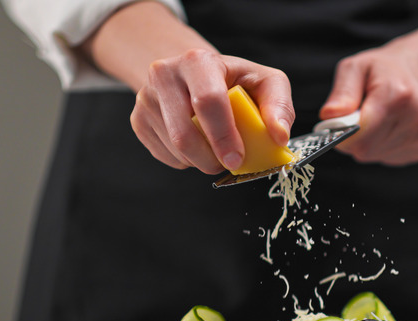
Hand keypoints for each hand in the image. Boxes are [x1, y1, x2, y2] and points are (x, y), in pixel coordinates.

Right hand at [79, 2, 294, 173]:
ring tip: (215, 146)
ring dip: (202, 161)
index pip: (208, 101)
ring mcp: (146, 98)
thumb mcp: (264, 81)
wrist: (193, 74)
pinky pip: (166, 157)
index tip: (237, 158)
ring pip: (176, 150)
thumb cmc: (234, 81)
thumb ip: (279, 105)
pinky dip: (187, 161)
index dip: (224, 136)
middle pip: (185, 134)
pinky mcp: (138, 120)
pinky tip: (197, 144)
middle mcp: (164, 75)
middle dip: (211, 158)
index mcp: (197, 61)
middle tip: (230, 162)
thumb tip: (279, 135)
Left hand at [319, 15, 417, 165]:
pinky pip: (389, 158)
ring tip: (378, 118)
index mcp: (397, 95)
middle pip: (365, 149)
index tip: (340, 122)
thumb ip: (342, 92)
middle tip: (359, 117)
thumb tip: (329, 116)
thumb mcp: (357, 66)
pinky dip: (382, 147)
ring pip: (375, 156)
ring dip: (369, 142)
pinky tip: (391, 127)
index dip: (343, 133)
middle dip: (354, 137)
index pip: (360, 134)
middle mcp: (416, 117)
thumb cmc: (386, 68)